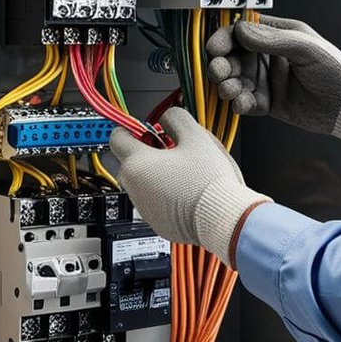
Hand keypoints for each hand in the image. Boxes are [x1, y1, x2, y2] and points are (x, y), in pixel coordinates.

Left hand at [109, 108, 270, 268]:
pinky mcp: (157, 223)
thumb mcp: (196, 135)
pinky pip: (155, 202)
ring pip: (143, 182)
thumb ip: (175, 119)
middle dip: (148, 152)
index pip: (117, 137)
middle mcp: (134, 188)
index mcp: (137, 164)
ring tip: (186, 171)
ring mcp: (145, 208)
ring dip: (157, 174)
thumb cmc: (208, 181)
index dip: (130, 128)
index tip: (143, 128)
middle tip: (172, 148)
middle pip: (130, 161)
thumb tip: (168, 118)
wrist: (223, 218)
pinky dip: (166, 194)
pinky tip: (188, 190)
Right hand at [205, 14, 340, 153]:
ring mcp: (267, 79)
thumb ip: (273, 39)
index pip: (242, 31)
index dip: (225, 38)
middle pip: (233, 56)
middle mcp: (269, 56)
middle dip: (222, 64)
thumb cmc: (337, 72)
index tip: (216, 48)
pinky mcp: (267, 102)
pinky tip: (242, 103)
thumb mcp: (306, 48)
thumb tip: (242, 29)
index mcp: (278, 35)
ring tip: (230, 90)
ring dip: (227, 84)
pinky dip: (239, 103)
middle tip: (219, 71)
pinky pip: (245, 101)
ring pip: (235, 79)